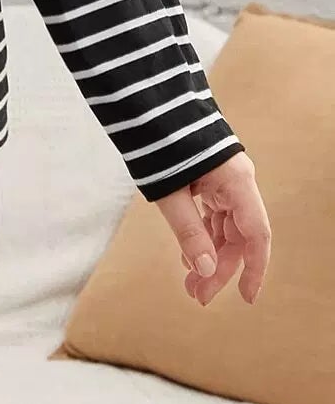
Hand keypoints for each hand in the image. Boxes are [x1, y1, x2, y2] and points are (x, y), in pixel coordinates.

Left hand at [154, 151, 269, 306]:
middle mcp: (237, 183)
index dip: (255, 270)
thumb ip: (190, 232)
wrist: (148, 105)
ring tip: (190, 282)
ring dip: (210, 255)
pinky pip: (214, 215)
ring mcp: (224, 181)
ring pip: (225, 228)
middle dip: (219, 268)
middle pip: (238, 236)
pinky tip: (188, 254)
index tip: (246, 298)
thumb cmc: (160, 144)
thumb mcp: (171, 193)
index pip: (257, 235)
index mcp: (237, 183)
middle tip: (197, 295)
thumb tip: (206, 271)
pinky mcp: (209, 179)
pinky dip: (203, 236)